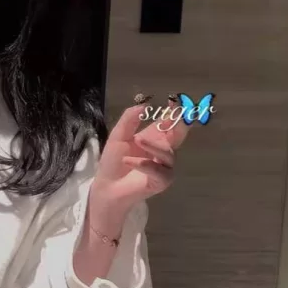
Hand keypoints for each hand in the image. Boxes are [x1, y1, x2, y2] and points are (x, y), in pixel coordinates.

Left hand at [89, 100, 189, 233]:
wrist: (107, 186)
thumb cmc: (113, 162)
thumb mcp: (118, 136)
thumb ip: (129, 120)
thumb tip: (144, 105)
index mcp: (153, 138)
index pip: (168, 123)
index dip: (173, 113)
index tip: (173, 101)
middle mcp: (162, 151)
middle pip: (178, 136)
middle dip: (179, 125)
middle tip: (176, 114)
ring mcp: (164, 167)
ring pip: (167, 153)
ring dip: (153, 145)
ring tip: (137, 140)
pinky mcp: (161, 181)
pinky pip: (159, 171)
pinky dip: (145, 164)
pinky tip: (129, 161)